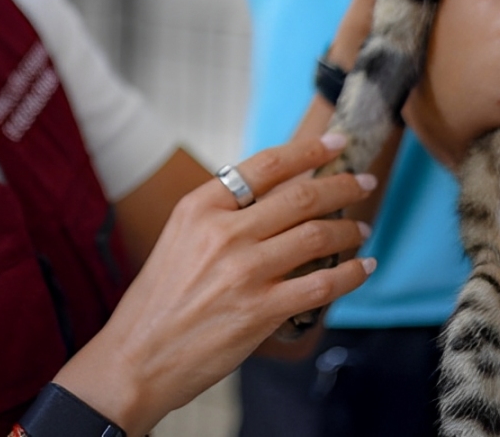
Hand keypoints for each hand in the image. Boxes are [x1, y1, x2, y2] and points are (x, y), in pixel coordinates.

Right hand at [53, 135, 375, 435]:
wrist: (136, 357)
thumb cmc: (159, 301)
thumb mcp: (180, 238)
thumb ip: (222, 216)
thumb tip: (276, 200)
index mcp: (200, 207)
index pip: (266, 164)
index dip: (308, 150)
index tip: (334, 143)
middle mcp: (223, 232)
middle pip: (300, 196)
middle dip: (342, 185)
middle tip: (363, 181)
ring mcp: (244, 272)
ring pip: (316, 236)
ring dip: (348, 230)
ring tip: (362, 228)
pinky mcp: (260, 311)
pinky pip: (321, 284)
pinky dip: (350, 274)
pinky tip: (362, 268)